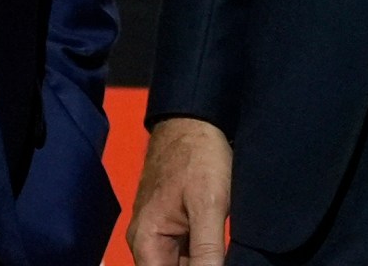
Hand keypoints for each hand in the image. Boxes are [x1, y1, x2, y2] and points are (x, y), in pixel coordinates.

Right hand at [129, 116, 231, 265]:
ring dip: (202, 263)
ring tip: (221, 251)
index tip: (213, 264)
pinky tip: (220, 252)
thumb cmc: (198, 155)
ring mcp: (159, 232)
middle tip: (220, 254)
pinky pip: (186, 251)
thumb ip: (207, 251)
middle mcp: (147, 242)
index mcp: (146, 242)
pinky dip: (203, 255)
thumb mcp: (209, 205)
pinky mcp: (172, 223)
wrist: (194, 117)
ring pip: (181, 264)